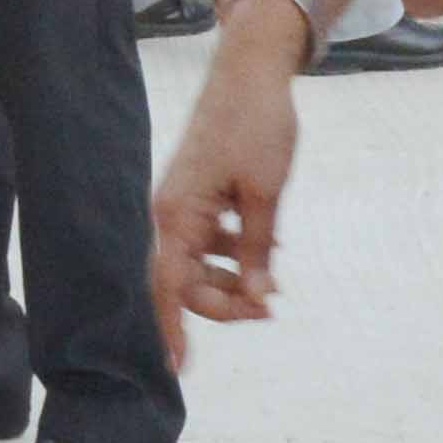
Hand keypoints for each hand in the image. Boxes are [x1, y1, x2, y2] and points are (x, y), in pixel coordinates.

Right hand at [151, 23, 304, 325]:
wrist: (252, 73)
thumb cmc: (256, 126)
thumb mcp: (265, 194)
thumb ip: (256, 251)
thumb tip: (258, 299)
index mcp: (177, 215)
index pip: (168, 286)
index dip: (171, 330)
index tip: (178, 368)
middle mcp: (169, 214)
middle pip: (185, 283)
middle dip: (225, 301)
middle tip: (272, 305)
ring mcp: (180, 206)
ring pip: (197, 265)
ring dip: (232, 278)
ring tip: (274, 270)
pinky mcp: (194, 198)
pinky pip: (204, 241)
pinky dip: (232, 251)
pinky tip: (265, 243)